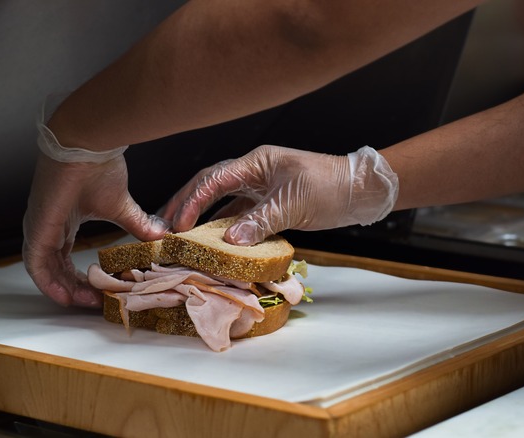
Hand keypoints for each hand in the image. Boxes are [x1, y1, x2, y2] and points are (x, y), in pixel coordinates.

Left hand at [23, 124, 167, 307]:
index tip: (101, 291)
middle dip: (75, 289)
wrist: (86, 147)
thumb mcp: (120, 205)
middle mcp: (46, 228)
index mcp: (62, 222)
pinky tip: (66, 297)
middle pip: (55, 270)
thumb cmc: (97, 167)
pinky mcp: (38, 229)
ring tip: (87, 303)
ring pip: (45, 272)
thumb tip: (161, 237)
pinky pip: (37, 266)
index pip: (65, 259)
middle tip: (96, 302)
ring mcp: (39, 229)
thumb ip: (137, 224)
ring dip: (65, 291)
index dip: (81, 278)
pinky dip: (50, 284)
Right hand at [161, 145, 397, 244]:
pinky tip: (210, 240)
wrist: (360, 191)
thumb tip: (230, 241)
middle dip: (184, 204)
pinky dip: (223, 226)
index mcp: (256, 163)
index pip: (214, 179)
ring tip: (178, 233)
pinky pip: (238, 214)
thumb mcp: (293, 204)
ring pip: (221, 201)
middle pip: (209, 186)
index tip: (178, 223)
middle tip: (163, 225)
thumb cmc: (331, 188)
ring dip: (200, 216)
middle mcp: (253, 172)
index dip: (192, 200)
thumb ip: (260, 221)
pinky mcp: (269, 203)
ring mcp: (260, 187)